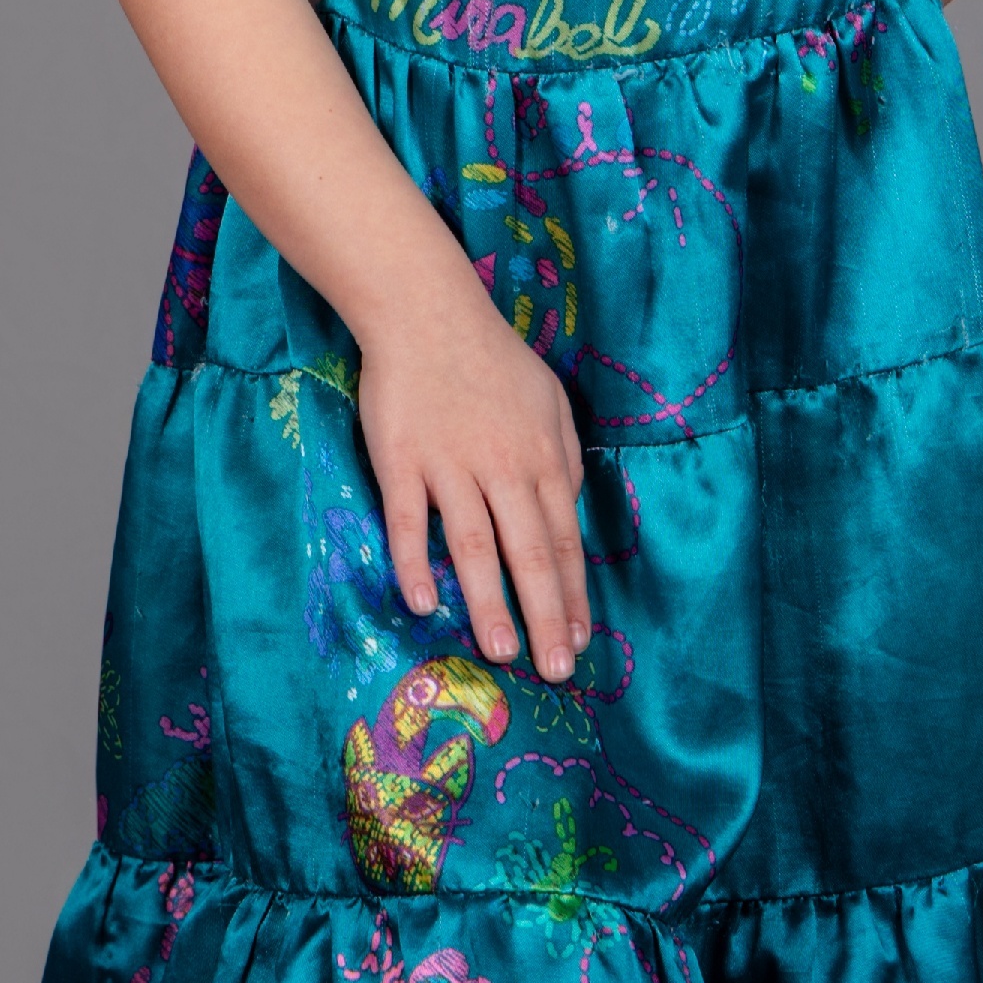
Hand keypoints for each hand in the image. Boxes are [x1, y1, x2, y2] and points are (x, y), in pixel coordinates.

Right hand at [356, 284, 591, 683]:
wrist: (428, 312)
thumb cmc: (493, 358)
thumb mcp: (551, 401)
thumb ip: (566, 458)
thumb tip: (572, 510)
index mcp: (544, 456)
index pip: (565, 539)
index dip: (573, 595)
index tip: (580, 641)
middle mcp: (503, 467)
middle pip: (530, 554)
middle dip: (545, 617)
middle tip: (554, 671)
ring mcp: (451, 465)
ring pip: (475, 546)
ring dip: (490, 604)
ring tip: (502, 652)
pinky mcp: (402, 461)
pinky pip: (410, 521)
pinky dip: (416, 562)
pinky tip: (424, 603)